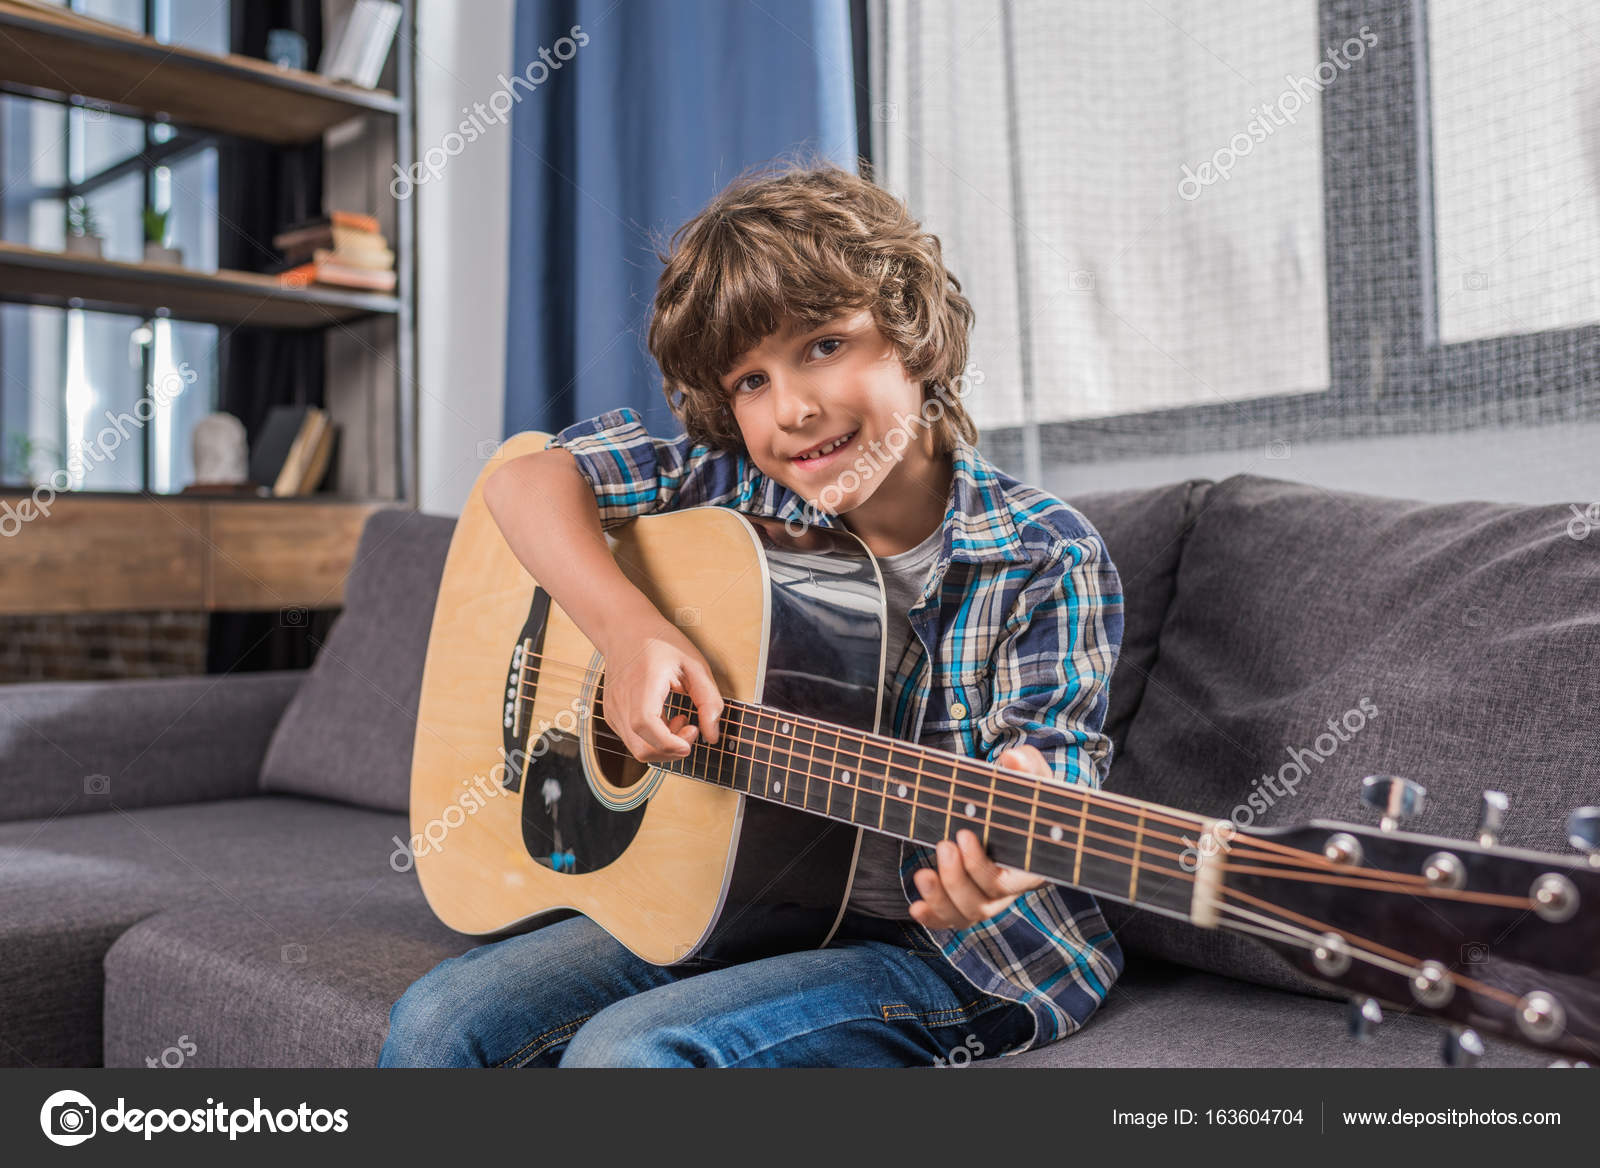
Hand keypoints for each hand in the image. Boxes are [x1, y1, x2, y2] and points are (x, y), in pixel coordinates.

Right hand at [597, 612, 722, 763]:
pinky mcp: (612, 715)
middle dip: (673, 751)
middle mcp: (621, 701)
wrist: (626, 630)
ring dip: (664, 746)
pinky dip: (653, 739)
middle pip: (642, 748)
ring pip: (637, 749)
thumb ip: (708, 700)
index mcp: (642, 684)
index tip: (692, 740)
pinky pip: (633, 740)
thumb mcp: (695, 665)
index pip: (645, 726)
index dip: (669, 743)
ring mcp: (613, 710)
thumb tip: (712, 736)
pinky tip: (665, 718)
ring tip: (679, 720)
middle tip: (692, 729)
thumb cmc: (661, 643)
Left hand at [909, 744, 1052, 930]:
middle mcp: (1010, 889)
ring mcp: (989, 897)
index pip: (1006, 883)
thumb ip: (1027, 766)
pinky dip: (933, 917)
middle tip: (944, 845)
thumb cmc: (1028, 794)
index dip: (980, 867)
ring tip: (922, 875)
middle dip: (956, 879)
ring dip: (940, 899)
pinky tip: (916, 908)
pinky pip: (952, 918)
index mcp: (1030, 866)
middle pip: (982, 903)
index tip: (962, 834)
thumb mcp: (1032, 777)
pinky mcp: (969, 899)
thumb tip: (1012, 759)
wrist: (1019, 809)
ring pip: (965, 914)